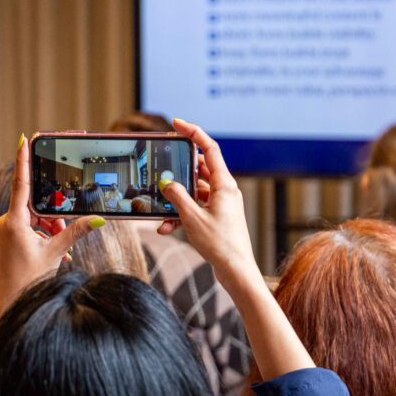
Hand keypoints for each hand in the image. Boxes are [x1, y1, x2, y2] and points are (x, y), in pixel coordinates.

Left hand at [0, 134, 103, 387]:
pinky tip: (53, 253)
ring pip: (33, 217)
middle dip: (52, 216)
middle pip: (35, 205)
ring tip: (59, 250)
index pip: (21, 184)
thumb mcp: (55, 254)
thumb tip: (97, 219)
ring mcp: (5, 230)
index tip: (23, 139)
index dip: (23, 159)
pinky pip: (28, 227)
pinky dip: (43, 235)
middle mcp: (5, 222)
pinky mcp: (7, 237)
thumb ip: (75, 232)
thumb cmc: (28, 281)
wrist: (10, 305)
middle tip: (62, 233)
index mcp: (14, 222)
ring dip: (49, 228)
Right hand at [158, 118, 313, 378]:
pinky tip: (165, 229)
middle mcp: (224, 191)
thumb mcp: (192, 217)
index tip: (176, 124)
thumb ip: (177, 196)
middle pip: (198, 170)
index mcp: (224, 184)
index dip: (193, 133)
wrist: (236, 271)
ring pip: (193, 193)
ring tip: (160, 213)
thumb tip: (167, 182)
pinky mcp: (216, 218)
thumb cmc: (220, 244)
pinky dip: (180, 216)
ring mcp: (220, 205)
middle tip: (160, 169)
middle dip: (177, 173)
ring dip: (175, 202)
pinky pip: (194, 209)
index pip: (209, 148)